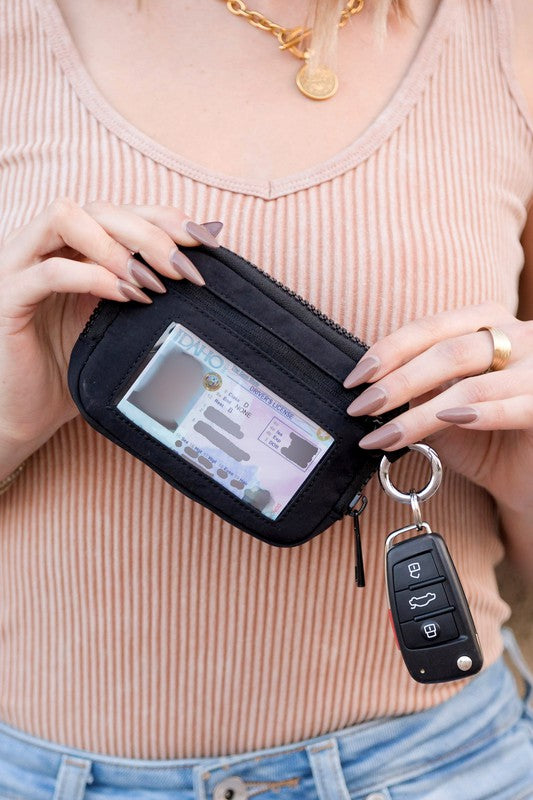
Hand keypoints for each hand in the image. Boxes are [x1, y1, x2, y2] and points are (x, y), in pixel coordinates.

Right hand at [0, 199, 221, 473]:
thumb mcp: (120, 323)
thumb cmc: (74, 368)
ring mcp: (19, 267)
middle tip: (184, 271)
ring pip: (65, 217)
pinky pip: (49, 271)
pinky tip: (127, 298)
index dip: (167, 218)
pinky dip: (94, 277)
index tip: (208, 242)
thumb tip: (202, 263)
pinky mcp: (6, 298)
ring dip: (118, 246)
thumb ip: (147, 289)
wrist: (27, 413)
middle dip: (151, 233)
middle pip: (99, 208)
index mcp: (73, 249)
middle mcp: (44, 248)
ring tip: (153, 283)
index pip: (122, 211)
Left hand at [343, 301, 532, 513]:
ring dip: (420, 414)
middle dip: (397, 382)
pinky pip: (513, 406)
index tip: (354, 380)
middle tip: (361, 408)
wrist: (526, 479)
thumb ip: (418, 391)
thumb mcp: (442, 408)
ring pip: (471, 385)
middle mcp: (518, 337)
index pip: (429, 329)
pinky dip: (477, 413)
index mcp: (487, 324)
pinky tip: (446, 420)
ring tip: (385, 435)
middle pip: (448, 352)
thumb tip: (372, 387)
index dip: (388, 352)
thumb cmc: (484, 439)